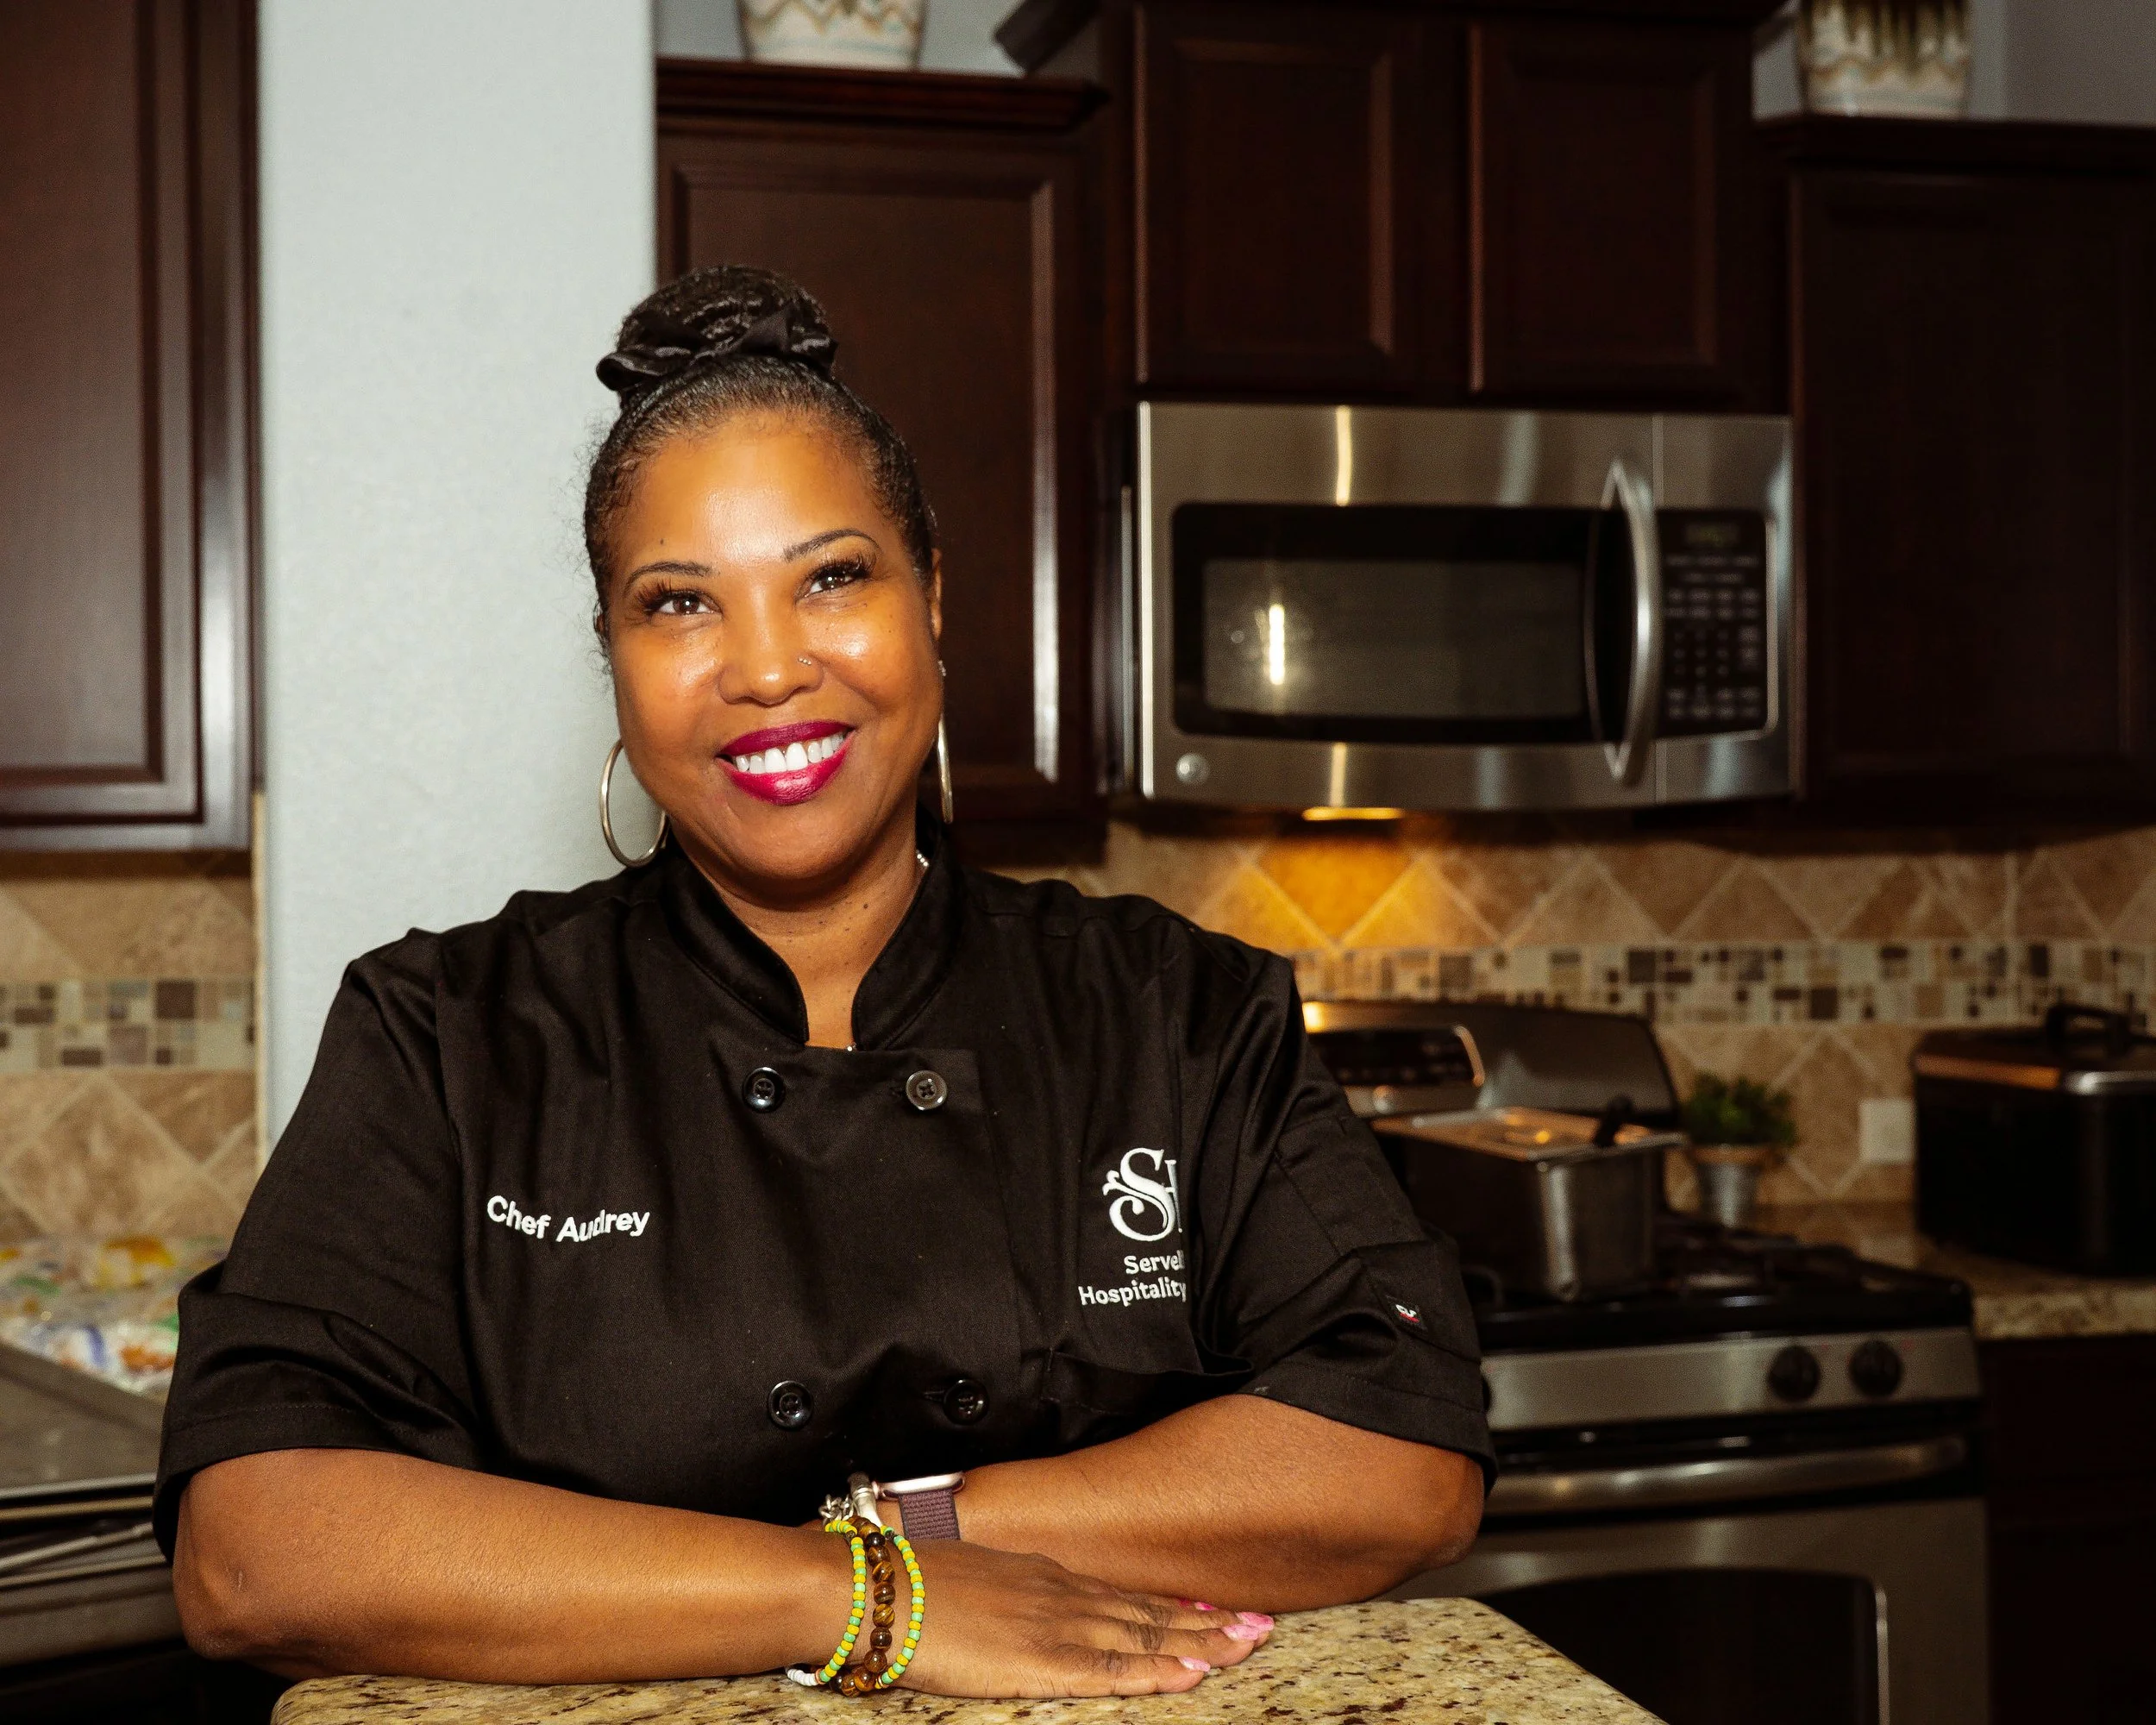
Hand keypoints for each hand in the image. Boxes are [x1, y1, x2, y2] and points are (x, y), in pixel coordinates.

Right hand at [891, 1540, 1272, 1697]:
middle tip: (1260, 1627)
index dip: (1175, 1609)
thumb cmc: (908, 1584)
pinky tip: (1192, 1674)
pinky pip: (1113, 1670)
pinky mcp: (1040, 1659)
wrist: (873, 1586)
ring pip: (1145, 1638)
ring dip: (1201, 1644)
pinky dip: (1158, 1672)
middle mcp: (1062, 1596)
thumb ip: (1007, 1595)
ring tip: (1248, 1645)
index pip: (1125, 1597)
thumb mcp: (972, 1580)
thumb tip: (1017, 1609)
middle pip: (1149, 1614)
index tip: (1216, 1612)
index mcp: (1045, 1578)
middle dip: (1208, 1624)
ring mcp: (1055, 1625)